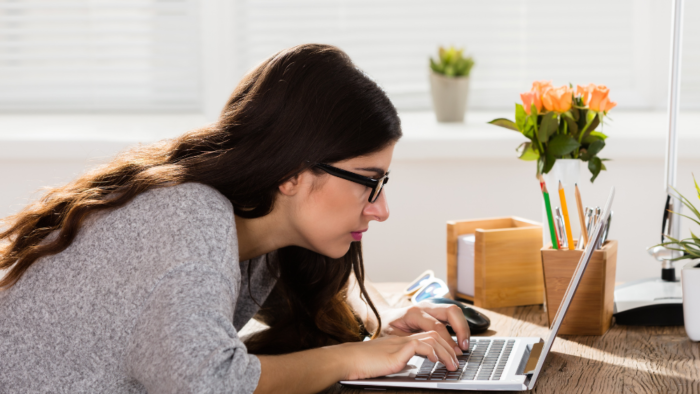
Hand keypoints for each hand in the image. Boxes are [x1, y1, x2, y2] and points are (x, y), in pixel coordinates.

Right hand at [340, 331, 460, 380]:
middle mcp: (404, 336)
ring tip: (452, 364)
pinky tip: (436, 361)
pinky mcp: (398, 349)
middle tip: (457, 360)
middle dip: (450, 345)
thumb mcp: (387, 360)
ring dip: (446, 350)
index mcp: (402, 338)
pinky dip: (433, 352)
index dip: (443, 343)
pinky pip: (422, 345)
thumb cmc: (364, 363)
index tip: (452, 355)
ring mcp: (401, 341)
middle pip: (435, 331)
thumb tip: (412, 366)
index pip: (429, 333)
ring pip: (432, 336)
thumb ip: (400, 359)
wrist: (348, 360)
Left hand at [377, 301, 470, 355]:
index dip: (448, 341)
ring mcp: (431, 307)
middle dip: (461, 329)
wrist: (383, 317)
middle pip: (451, 311)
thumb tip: (430, 351)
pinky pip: (451, 315)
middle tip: (464, 347)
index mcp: (414, 313)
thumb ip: (412, 343)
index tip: (453, 353)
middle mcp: (425, 306)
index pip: (437, 326)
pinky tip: (460, 340)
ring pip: (454, 311)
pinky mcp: (435, 311)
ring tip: (464, 345)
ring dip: (463, 327)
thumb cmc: (388, 328)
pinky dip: (459, 326)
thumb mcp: (395, 337)